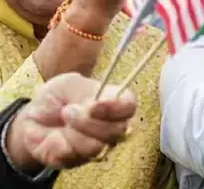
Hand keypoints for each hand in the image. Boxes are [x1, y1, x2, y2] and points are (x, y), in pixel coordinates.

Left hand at [5, 73, 135, 170]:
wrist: (34, 114)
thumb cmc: (57, 95)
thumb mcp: (70, 84)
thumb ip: (86, 92)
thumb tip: (96, 107)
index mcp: (114, 103)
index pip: (129, 108)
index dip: (116, 108)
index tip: (94, 106)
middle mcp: (111, 127)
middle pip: (116, 132)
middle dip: (88, 122)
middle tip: (68, 110)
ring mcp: (97, 146)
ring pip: (95, 148)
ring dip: (72, 134)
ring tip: (61, 121)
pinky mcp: (76, 161)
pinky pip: (72, 159)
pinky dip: (57, 145)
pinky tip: (53, 136)